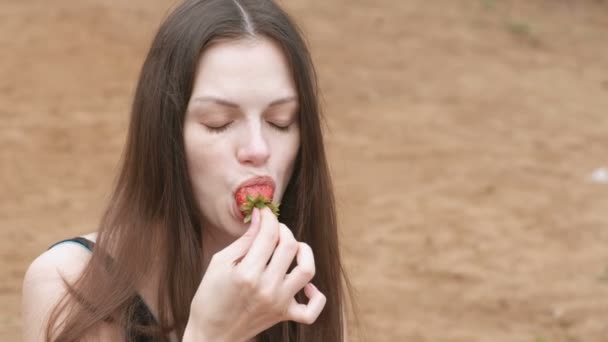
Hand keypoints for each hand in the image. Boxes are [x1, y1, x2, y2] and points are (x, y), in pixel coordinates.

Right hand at [185, 207, 325, 341]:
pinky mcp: (284, 316)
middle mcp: (267, 288)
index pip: (269, 234)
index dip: (269, 217)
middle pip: (289, 246)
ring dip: (304, 252)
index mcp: (247, 273)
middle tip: (273, 229)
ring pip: (307, 270)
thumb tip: (260, 218)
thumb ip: (244, 240)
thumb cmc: (209, 296)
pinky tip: (305, 286)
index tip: (265, 212)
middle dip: (283, 230)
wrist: (211, 334)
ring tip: (292, 248)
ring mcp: (279, 303)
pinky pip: (312, 310)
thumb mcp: (220, 262)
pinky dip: (316, 296)